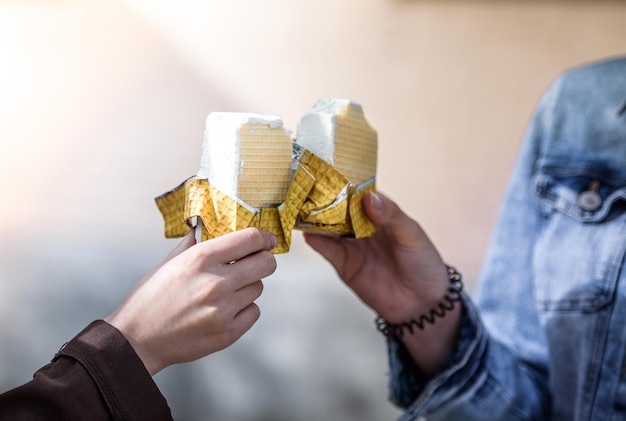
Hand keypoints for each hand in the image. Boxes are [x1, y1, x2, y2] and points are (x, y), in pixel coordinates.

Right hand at [106, 228, 276, 374]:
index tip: (267, 240)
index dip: (263, 238)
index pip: (250, 239)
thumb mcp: (168, 263)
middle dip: (263, 260)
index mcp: (201, 258)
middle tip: (255, 263)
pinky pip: (253, 311)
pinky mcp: (228, 332)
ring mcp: (224, 309)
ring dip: (248, 286)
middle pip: (266, 263)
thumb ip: (193, 244)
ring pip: (258, 288)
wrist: (136, 341)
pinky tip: (225, 310)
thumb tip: (207, 228)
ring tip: (226, 291)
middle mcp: (216, 282)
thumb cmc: (149, 299)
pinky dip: (244, 309)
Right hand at [304, 192, 448, 321]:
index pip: (360, 193)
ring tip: (300, 207)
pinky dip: (316, 241)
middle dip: (324, 199)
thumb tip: (369, 198)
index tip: (330, 172)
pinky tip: (308, 233)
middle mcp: (363, 226)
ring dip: (315, 218)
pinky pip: (327, 250)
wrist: (421, 304)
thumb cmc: (423, 263)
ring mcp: (352, 245)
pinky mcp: (345, 264)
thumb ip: (391, 216)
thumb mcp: (412, 234)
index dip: (346, 183)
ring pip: (329, 227)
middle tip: (307, 187)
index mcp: (381, 213)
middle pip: (339, 209)